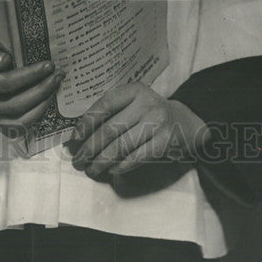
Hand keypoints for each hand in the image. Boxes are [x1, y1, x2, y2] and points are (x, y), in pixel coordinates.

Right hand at [0, 36, 63, 135]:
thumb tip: (8, 61)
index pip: (6, 84)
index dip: (30, 76)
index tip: (48, 65)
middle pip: (15, 105)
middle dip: (41, 91)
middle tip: (58, 75)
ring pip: (17, 121)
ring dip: (40, 107)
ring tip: (54, 88)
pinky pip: (13, 126)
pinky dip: (31, 118)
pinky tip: (43, 102)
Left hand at [70, 82, 209, 178]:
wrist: (185, 123)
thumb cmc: (150, 114)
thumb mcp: (134, 103)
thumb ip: (112, 112)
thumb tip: (79, 135)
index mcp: (134, 90)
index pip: (105, 105)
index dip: (87, 122)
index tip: (75, 138)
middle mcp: (146, 104)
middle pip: (111, 129)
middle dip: (90, 148)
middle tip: (77, 161)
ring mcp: (158, 123)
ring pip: (122, 146)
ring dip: (102, 161)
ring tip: (90, 169)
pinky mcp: (166, 142)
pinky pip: (137, 158)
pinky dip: (121, 167)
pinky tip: (111, 171)